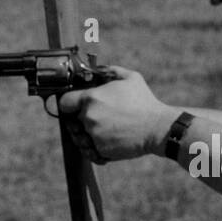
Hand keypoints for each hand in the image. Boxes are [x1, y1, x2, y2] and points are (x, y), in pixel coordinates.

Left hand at [57, 66, 177, 161]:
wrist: (157, 128)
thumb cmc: (145, 102)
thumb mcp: (131, 77)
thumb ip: (111, 71)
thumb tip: (99, 69)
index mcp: (91, 98)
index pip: (64, 103)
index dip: (69, 104)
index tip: (75, 106)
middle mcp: (88, 117)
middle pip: (73, 121)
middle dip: (82, 119)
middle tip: (99, 118)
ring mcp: (93, 135)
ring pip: (81, 137)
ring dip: (88, 135)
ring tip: (105, 131)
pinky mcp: (101, 150)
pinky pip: (90, 151)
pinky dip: (97, 148)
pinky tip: (109, 141)